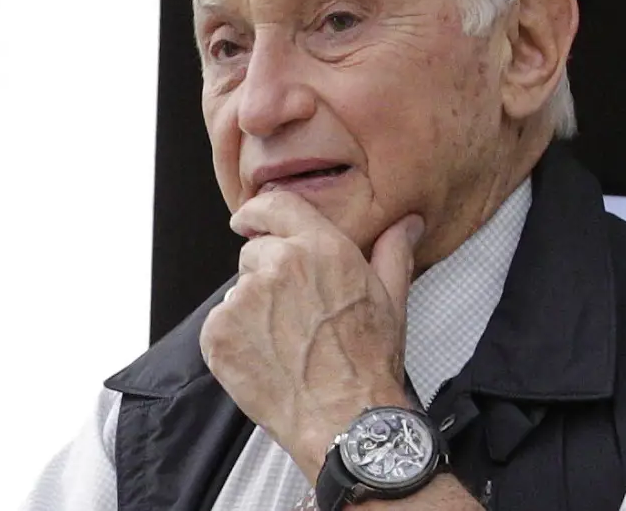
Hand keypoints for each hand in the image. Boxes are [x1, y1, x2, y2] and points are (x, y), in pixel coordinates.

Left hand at [199, 191, 424, 481]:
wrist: (344, 419)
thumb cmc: (368, 363)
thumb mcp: (391, 300)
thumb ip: (393, 251)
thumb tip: (407, 223)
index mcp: (320, 248)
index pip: (273, 205)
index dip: (259, 213)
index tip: (250, 223)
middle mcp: (279, 264)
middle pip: (254, 253)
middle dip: (267, 276)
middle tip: (294, 314)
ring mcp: (243, 299)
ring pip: (238, 292)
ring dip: (253, 311)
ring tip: (285, 343)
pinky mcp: (219, 332)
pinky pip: (220, 325)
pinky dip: (235, 340)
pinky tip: (265, 359)